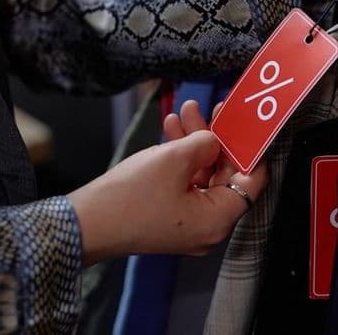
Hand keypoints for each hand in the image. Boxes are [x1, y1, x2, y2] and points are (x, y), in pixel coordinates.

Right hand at [67, 100, 267, 265]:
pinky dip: (179, 159)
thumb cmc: (130, 197)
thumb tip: (215, 141)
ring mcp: (187, 224)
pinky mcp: (169, 217)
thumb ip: (205, 144)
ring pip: (202, 175)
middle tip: (210, 110)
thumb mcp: (175, 159)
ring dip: (194, 143)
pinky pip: (184, 183)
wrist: (87, 222)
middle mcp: (208, 227)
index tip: (246, 126)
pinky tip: (169, 130)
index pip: (251, 183)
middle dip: (214, 139)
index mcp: (217, 220)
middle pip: (225, 176)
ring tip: (183, 112)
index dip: (249, 150)